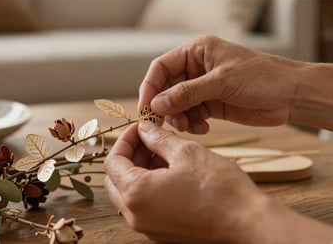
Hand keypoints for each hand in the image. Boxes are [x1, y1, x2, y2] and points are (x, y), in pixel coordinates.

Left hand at [104, 122, 266, 242]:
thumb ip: (158, 138)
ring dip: (139, 169)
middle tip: (149, 138)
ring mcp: (148, 227)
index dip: (125, 140)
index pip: (113, 161)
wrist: (247, 223)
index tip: (139, 128)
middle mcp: (136, 215)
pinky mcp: (161, 231)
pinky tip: (169, 170)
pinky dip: (149, 185)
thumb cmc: (219, 187)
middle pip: (116, 178)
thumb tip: (144, 129)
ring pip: (130, 191)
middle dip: (130, 154)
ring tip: (163, 152)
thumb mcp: (186, 152)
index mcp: (137, 194)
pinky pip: (144, 204)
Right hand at [138, 35, 300, 132]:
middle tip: (167, 123)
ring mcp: (204, 87)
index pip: (162, 67)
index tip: (146, 108)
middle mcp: (197, 68)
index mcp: (197, 51)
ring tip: (189, 126)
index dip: (150, 87)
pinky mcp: (212, 104)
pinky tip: (203, 128)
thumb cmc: (261, 77)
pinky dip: (192, 123)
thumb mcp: (221, 82)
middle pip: (167, 88)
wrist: (291, 95)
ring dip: (179, 117)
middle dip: (166, 106)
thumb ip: (187, 93)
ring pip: (178, 104)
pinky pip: (192, 114)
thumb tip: (157, 104)